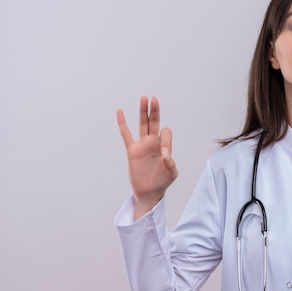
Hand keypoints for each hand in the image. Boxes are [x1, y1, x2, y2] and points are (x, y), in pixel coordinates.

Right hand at [117, 96, 177, 218]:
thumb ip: (171, 165)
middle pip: (154, 121)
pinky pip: (126, 135)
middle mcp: (153, 142)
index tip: (164, 156)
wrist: (149, 192)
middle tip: (153, 99)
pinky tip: (120, 112)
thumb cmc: (162, 182)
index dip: (166, 141)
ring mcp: (142, 145)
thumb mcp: (171, 175)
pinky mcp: (132, 150)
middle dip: (154, 111)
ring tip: (144, 98)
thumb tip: (167, 156)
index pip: (165, 133)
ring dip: (143, 112)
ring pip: (142, 124)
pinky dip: (122, 124)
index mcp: (164, 146)